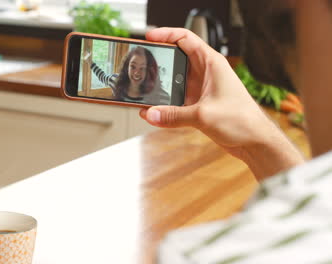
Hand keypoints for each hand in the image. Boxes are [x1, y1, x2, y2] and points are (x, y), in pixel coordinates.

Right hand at [140, 28, 303, 179]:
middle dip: (159, 60)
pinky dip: (164, 104)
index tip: (149, 37)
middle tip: (142, 62)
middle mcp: (205, 73)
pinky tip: (153, 111)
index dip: (166, 34)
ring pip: (174, 81)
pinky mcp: (198, 104)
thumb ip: (174, 115)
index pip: (186, 38)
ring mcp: (201, 89)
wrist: (254, 142)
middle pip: (176, 58)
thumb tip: (151, 113)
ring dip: (160, 85)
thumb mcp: (204, 115)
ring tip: (144, 88)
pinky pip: (176, 100)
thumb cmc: (242, 121)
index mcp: (212, 63)